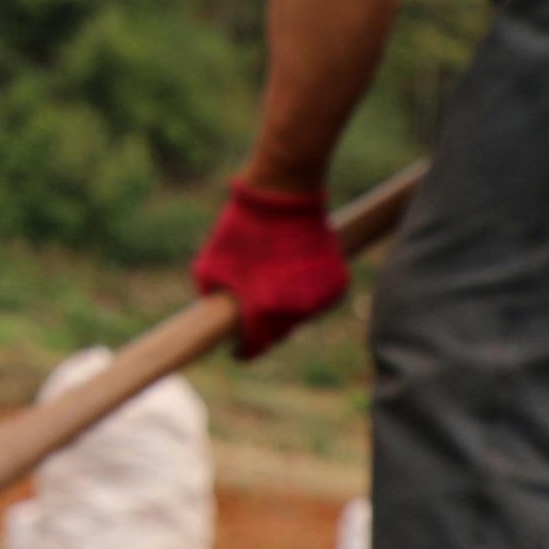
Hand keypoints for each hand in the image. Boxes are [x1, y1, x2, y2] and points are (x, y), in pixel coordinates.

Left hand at [193, 181, 347, 357]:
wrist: (284, 197)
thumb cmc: (242, 230)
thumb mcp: (210, 264)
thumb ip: (210, 297)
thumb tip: (213, 316)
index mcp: (263, 309)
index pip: (255, 345)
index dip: (244, 351)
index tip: (237, 351)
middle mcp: (296, 310)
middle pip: (279, 333)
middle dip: (264, 327)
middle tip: (252, 312)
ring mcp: (321, 298)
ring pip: (300, 318)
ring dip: (286, 310)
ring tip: (273, 284)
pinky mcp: (338, 284)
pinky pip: (319, 301)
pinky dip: (307, 296)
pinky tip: (293, 276)